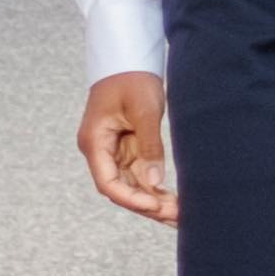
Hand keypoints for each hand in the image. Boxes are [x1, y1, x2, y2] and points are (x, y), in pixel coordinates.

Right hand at [78, 69, 176, 226]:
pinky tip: (171, 200)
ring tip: (179, 215)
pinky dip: (154, 187)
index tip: (155, 207)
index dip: (131, 199)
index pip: (108, 182)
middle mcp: (100, 151)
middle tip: (176, 218)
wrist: (129, 57)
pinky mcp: (127, 147)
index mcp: (95, 142)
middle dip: (147, 205)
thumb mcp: (144, 109)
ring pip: (132, 184)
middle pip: (121, 188)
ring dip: (152, 200)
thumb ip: (149, 146)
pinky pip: (139, 174)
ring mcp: (113, 150)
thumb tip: (155, 183)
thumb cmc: (132, 77)